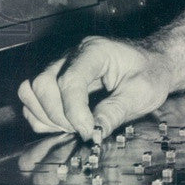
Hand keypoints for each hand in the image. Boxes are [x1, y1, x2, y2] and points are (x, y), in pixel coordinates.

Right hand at [17, 36, 173, 140]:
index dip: (74, 111)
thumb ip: (116, 111)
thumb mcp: (142, 92)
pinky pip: (32, 100)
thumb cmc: (150, 73)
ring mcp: (61, 66)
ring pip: (31, 91)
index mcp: (96, 51)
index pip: (70, 80)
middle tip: (84, 129)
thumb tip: (93, 133)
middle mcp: (72, 55)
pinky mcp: (56, 81)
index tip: (88, 131)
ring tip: (74, 126)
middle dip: (58, 115)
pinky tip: (65, 124)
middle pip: (43, 84)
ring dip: (46, 116)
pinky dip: (41, 117)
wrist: (153, 64)